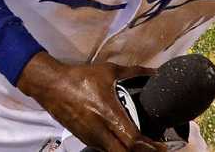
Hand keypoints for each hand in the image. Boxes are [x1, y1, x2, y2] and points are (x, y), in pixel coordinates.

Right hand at [16, 53, 165, 151]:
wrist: (51, 85)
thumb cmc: (80, 78)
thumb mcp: (109, 71)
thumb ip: (134, 72)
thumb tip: (155, 71)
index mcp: (109, 115)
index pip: (133, 140)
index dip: (149, 146)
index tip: (163, 146)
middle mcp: (100, 131)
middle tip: (154, 148)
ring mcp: (91, 137)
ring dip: (128, 151)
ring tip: (142, 146)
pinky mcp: (83, 138)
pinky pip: (103, 148)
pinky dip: (116, 148)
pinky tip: (123, 141)